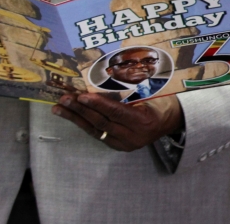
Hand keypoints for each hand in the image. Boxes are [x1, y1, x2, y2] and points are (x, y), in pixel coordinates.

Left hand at [51, 93, 182, 151]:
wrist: (170, 122)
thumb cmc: (159, 102)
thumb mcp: (150, 95)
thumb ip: (128, 94)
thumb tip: (100, 84)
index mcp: (144, 121)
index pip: (116, 112)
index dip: (98, 104)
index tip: (81, 95)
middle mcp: (133, 136)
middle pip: (102, 122)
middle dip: (81, 110)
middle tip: (65, 99)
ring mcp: (125, 144)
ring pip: (96, 130)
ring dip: (76, 118)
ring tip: (59, 108)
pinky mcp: (119, 146)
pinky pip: (98, 134)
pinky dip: (84, 124)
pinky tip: (72, 116)